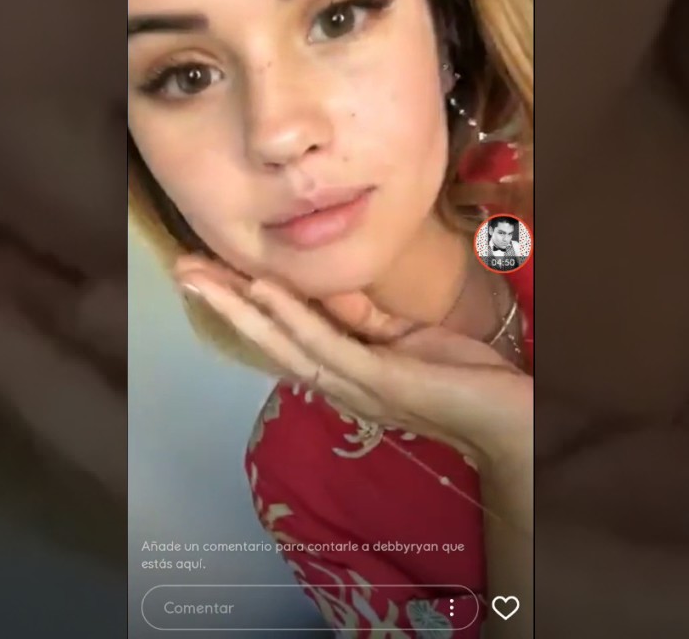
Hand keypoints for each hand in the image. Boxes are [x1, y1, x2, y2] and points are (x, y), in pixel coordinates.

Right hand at [173, 256, 533, 467]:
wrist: (507, 418)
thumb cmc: (461, 378)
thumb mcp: (403, 340)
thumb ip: (365, 320)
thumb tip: (331, 292)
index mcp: (344, 369)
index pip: (282, 332)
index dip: (242, 303)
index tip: (206, 271)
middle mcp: (339, 382)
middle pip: (268, 339)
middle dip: (223, 304)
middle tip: (180, 270)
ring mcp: (356, 384)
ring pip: (285, 342)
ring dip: (241, 308)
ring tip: (203, 276)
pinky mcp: (380, 379)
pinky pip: (328, 344)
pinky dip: (293, 318)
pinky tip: (265, 291)